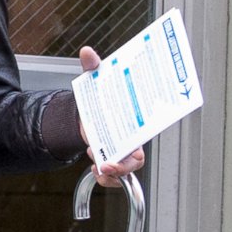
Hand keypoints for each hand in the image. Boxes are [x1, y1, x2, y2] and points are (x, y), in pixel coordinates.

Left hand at [75, 45, 146, 185]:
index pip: (148, 130)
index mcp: (134, 118)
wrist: (83, 112)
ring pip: (126, 170)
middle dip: (123, 166)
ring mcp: (121, 151)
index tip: (132, 146)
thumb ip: (93, 67)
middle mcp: (131, 138)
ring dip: (112, 174)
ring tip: (98, 166)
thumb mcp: (95, 80)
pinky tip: (95, 169)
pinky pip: (114, 177)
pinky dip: (105, 178)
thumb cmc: (98, 96)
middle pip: (137, 159)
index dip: (142, 139)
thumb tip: (87, 52)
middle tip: (106, 163)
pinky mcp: (110, 159)